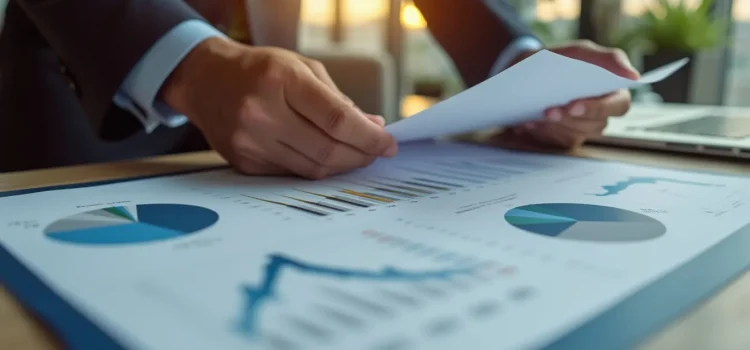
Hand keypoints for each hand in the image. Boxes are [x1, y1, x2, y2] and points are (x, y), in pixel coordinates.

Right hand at [161, 37, 397, 178]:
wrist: (206, 80)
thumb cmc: (259, 70)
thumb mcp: (300, 68)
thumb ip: (337, 99)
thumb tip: (373, 127)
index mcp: (281, 80)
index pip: (336, 119)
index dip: (369, 136)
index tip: (388, 143)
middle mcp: (261, 113)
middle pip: (327, 150)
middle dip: (361, 155)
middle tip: (376, 152)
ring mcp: (250, 142)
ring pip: (311, 168)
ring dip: (342, 165)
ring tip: (357, 155)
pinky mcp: (244, 163)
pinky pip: (292, 174)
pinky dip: (315, 168)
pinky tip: (327, 158)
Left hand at [508, 40, 638, 148]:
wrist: (528, 72)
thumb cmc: (561, 61)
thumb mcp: (582, 52)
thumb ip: (608, 59)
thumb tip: (633, 75)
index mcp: (613, 92)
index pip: (619, 106)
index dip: (598, 108)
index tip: (574, 105)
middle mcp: (601, 114)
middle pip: (594, 124)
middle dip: (569, 118)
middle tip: (548, 111)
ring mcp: (583, 128)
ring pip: (575, 134)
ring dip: (554, 126)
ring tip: (535, 116)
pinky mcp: (565, 137)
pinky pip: (557, 140)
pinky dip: (542, 131)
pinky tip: (529, 123)